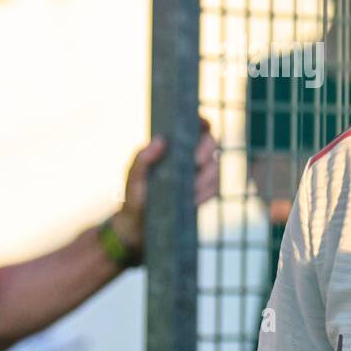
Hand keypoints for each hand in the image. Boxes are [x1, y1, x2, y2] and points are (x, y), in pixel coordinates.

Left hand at [112, 117, 218, 253]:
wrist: (139, 228)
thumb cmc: (134, 198)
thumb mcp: (133, 177)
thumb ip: (143, 158)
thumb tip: (160, 140)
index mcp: (173, 147)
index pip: (194, 127)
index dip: (202, 122)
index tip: (202, 124)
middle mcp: (189, 157)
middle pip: (212, 143)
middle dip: (207, 149)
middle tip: (195, 161)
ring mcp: (199, 175)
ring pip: (216, 167)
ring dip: (207, 176)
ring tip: (190, 189)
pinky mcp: (205, 193)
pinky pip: (216, 188)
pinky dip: (207, 192)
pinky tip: (193, 200)